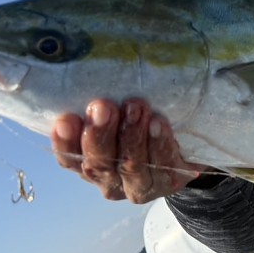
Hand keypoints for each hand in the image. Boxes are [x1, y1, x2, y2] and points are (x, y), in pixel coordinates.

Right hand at [51, 98, 205, 202]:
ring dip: (130, 134)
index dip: (65, 142)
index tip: (65, 119)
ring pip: (130, 164)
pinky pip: (164, 164)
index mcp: (90, 164)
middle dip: (98, 135)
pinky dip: (159, 144)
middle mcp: (111, 180)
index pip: (70, 158)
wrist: (188, 146)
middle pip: (98, 163)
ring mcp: (140, 184)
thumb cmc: (142, 121)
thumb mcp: (117, 114)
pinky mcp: (170, 180)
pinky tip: (158, 124)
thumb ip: (101, 104)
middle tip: (102, 107)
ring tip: (135, 107)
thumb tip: (83, 67)